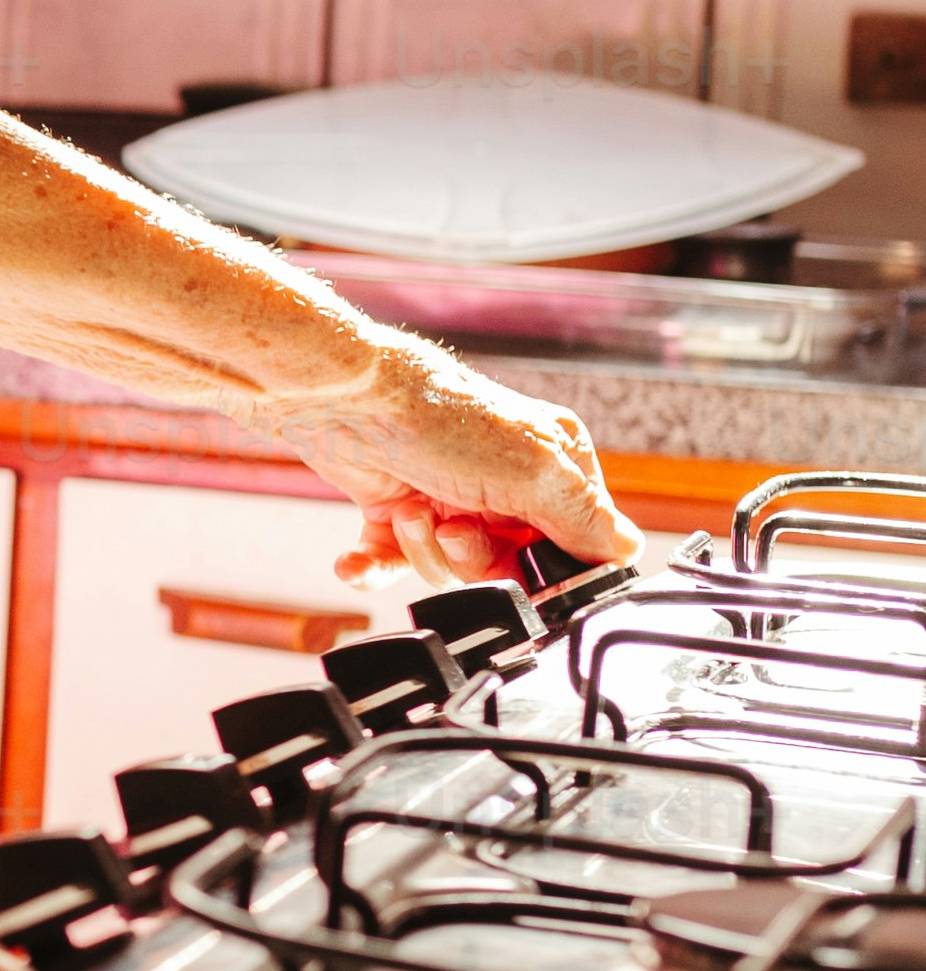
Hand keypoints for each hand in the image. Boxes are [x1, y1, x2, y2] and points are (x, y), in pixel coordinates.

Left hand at [291, 334, 643, 588]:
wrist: (343, 401)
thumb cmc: (438, 419)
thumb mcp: (532, 473)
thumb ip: (584, 520)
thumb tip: (627, 552)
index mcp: (555, 464)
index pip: (578, 544)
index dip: (547, 566)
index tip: (520, 561)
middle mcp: (508, 481)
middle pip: (511, 566)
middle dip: (475, 559)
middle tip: (455, 528)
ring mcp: (453, 496)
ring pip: (454, 570)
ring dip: (426, 552)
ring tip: (413, 514)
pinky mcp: (400, 510)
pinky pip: (396, 564)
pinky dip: (376, 566)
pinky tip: (358, 562)